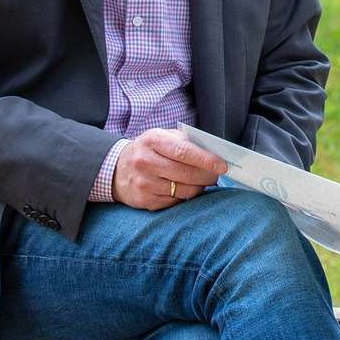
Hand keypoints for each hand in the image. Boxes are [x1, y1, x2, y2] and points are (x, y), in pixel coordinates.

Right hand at [110, 128, 226, 210]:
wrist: (117, 169)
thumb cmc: (149, 150)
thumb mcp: (162, 137)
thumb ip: (186, 141)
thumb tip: (214, 152)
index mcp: (152, 140)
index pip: (184, 151)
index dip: (206, 160)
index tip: (222, 166)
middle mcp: (145, 161)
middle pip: (186, 173)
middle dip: (207, 176)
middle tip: (215, 176)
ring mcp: (143, 183)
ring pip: (183, 191)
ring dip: (198, 188)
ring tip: (200, 181)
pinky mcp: (144, 201)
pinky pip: (175, 202)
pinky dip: (185, 196)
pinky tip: (184, 189)